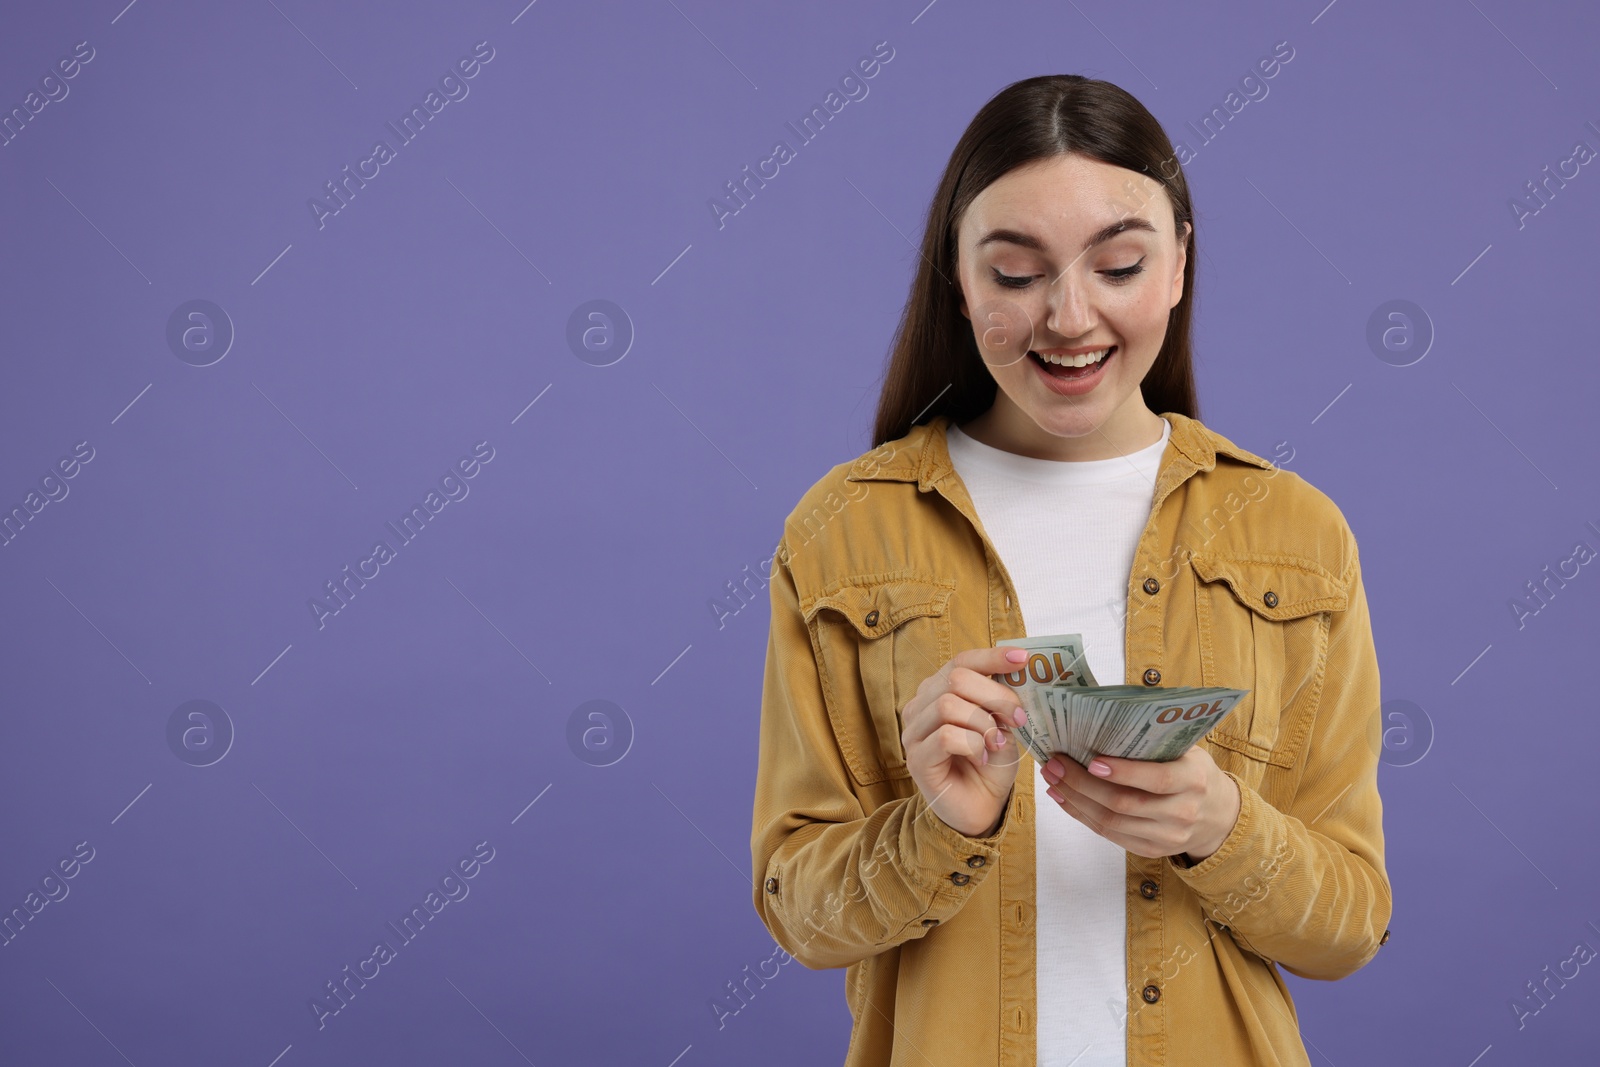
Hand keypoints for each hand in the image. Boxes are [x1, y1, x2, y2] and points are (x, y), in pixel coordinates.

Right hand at [901, 646, 1031, 837]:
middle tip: (1018, 717)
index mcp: (939, 691)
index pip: (961, 661)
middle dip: (995, 695)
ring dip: (983, 723)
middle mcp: (921, 707)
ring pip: (948, 705)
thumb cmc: (989, 764)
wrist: (980, 808)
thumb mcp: (1002, 725)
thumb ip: (1001, 701)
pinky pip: (947, 736)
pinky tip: (982, 756)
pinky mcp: (916, 759)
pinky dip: (973, 744)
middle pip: (955, 678)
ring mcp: (914, 733)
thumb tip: (1017, 674)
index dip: (992, 656)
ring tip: (997, 742)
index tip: (1022, 659)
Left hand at [1039, 744, 1239, 860]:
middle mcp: (1182, 812)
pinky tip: (1064, 798)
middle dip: (1083, 783)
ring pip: (1111, 823)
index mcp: (1194, 780)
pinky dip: (1082, 816)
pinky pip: (1110, 835)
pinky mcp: (1152, 851)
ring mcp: (1167, 837)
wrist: (1218, 816)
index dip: (1124, 772)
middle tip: (1055, 764)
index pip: (1158, 779)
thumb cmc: (1193, 773)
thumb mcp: (1188, 751)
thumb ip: (1156, 741)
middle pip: (1124, 803)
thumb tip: (1104, 721)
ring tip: (1053, 779)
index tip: (1092, 761)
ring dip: (1075, 800)